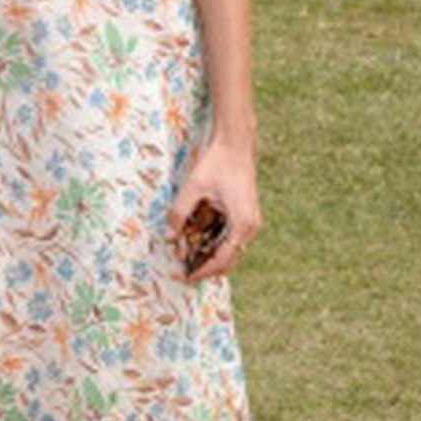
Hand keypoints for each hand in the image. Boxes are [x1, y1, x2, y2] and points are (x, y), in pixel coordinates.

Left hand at [166, 140, 260, 284]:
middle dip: (207, 267)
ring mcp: (251, 221)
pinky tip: (199, 241)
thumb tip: (169, 235)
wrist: (235, 143)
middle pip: (230, 260)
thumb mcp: (193, 187)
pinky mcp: (246, 214)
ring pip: (232, 250)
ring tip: (189, 257)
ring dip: (211, 256)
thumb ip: (180, 213)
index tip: (186, 278)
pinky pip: (232, 238)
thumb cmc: (216, 163)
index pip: (222, 260)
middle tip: (185, 271)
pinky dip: (216, 244)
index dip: (203, 271)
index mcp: (242, 224)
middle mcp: (250, 226)